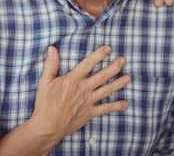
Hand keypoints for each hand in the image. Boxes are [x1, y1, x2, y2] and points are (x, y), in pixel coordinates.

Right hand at [0, 45, 130, 155]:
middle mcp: (83, 89)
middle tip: (123, 60)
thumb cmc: (45, 103)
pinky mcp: (89, 113)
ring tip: (129, 78)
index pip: (89, 63)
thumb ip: (51, 64)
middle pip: (102, 75)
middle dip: (114, 67)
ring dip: (118, 83)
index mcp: (73, 79)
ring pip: (107, 90)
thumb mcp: (45, 81)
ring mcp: (88, 101)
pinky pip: (105, 109)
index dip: (99, 54)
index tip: (108, 48)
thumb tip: (52, 48)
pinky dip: (116, 106)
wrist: (47, 126)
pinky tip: (125, 104)